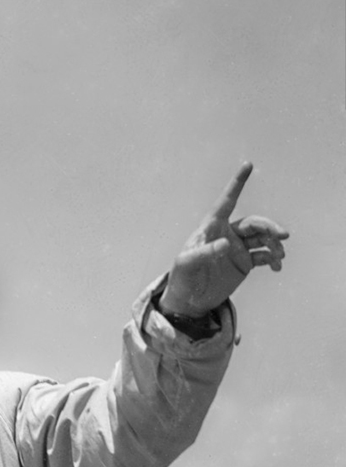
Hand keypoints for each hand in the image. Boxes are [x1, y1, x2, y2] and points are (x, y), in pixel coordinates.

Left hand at [158, 162, 288, 317]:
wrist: (188, 301)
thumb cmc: (182, 277)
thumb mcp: (187, 264)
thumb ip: (204, 252)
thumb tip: (227, 243)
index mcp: (210, 227)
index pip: (226, 201)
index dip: (236, 183)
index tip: (247, 165)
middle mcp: (227, 234)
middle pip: (254, 223)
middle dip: (270, 227)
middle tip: (283, 236)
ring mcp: (237, 248)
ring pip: (263, 238)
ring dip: (275, 244)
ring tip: (279, 257)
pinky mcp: (244, 263)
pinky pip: (265, 255)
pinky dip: (274, 258)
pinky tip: (277, 266)